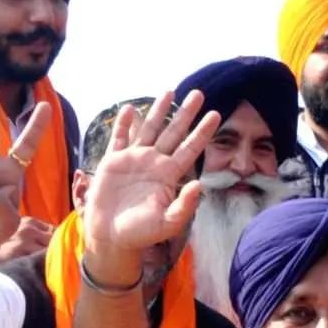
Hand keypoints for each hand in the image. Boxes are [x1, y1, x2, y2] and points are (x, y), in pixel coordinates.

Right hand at [83, 90, 219, 265]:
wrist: (111, 237)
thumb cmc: (141, 234)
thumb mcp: (168, 223)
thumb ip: (185, 206)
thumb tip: (200, 185)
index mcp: (169, 175)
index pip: (190, 149)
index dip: (202, 132)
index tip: (216, 114)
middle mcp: (154, 163)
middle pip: (173, 132)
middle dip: (185, 113)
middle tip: (198, 93)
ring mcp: (133, 161)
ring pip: (149, 129)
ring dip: (158, 110)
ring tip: (169, 90)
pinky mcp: (112, 162)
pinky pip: (119, 138)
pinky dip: (123, 123)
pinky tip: (130, 108)